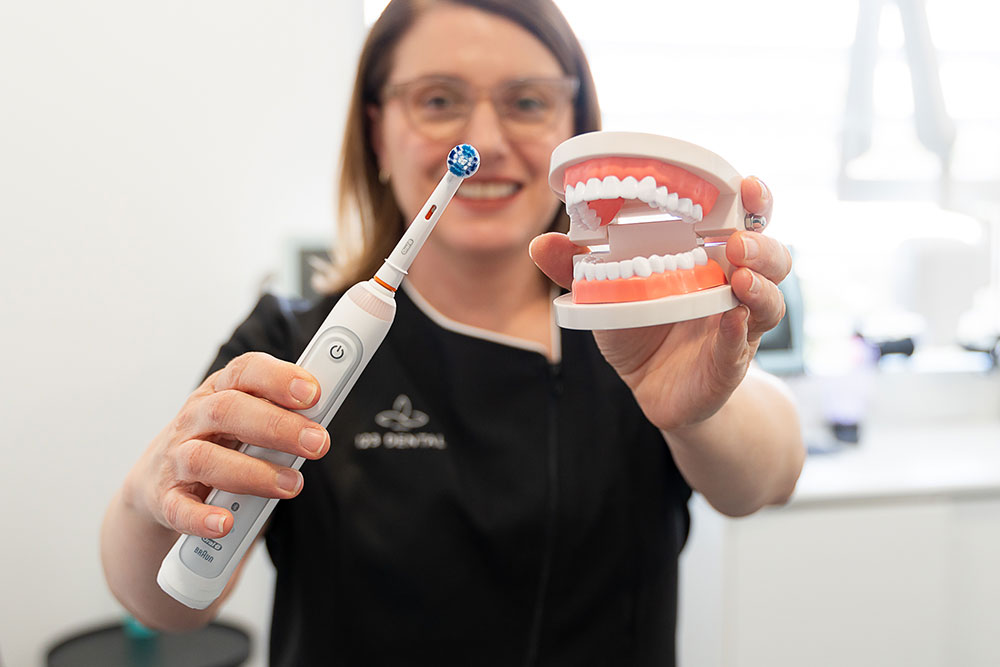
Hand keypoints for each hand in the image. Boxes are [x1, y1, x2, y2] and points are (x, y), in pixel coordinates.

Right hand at [124, 352, 329, 538]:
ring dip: (252, 473)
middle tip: (317, 444)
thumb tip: (326, 408)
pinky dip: (202, 517)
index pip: (245, 371)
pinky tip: (226, 523)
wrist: (159, 480)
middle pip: (228, 411)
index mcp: (219, 391)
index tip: (312, 393)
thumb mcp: (248, 419)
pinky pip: (179, 507)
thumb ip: (283, 413)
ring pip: (205, 459)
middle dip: (277, 426)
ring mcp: (176, 458)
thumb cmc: (221, 443)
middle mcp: (194, 419)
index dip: (278, 378)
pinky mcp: (165, 498)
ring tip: (292, 485)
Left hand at [530, 177, 789, 431]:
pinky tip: (730, 319)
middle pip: (772, 257)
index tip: (744, 183)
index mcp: (711, 257)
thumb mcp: (607, 294)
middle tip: (737, 239)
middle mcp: (735, 286)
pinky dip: (736, 332)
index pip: (745, 219)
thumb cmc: (639, 329)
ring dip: (760, 286)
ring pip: (771, 302)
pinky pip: (740, 347)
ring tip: (740, 278)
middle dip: (761, 243)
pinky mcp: (729, 364)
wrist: (653, 390)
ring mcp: (740, 326)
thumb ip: (576, 267)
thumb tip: (541, 242)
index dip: (752, 199)